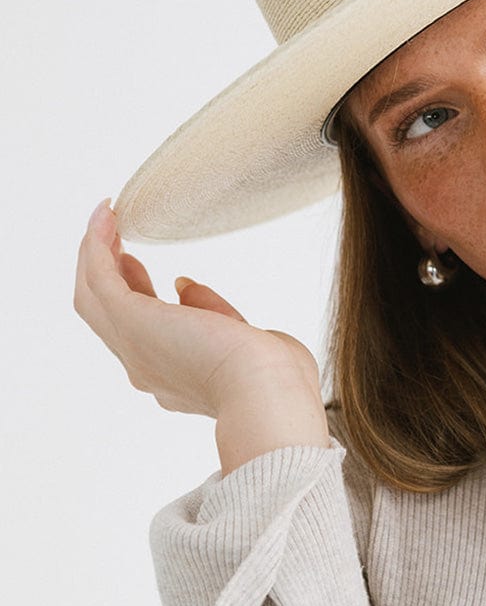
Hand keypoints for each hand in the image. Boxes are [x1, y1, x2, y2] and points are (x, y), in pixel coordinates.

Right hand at [73, 199, 322, 418]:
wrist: (267, 390)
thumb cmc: (273, 376)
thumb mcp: (243, 338)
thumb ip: (214, 312)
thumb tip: (184, 286)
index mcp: (174, 378)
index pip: (141, 331)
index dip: (135, 294)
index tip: (139, 266)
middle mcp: (145, 368)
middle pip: (106, 315)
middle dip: (107, 272)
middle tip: (112, 236)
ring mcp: (132, 347)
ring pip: (93, 297)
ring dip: (94, 254)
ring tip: (105, 218)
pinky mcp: (131, 321)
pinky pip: (100, 277)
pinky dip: (97, 245)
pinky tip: (108, 215)